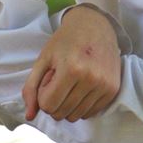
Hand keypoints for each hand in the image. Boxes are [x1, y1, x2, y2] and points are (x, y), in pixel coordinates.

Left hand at [21, 7, 121, 122]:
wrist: (95, 26)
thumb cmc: (65, 41)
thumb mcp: (43, 59)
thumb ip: (31, 88)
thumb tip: (30, 116)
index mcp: (71, 69)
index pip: (48, 105)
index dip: (43, 95)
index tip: (49, 80)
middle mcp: (91, 79)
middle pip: (62, 113)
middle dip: (55, 101)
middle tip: (59, 81)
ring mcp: (104, 85)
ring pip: (76, 116)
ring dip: (68, 105)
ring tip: (71, 83)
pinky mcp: (113, 90)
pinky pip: (90, 113)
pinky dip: (81, 106)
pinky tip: (81, 88)